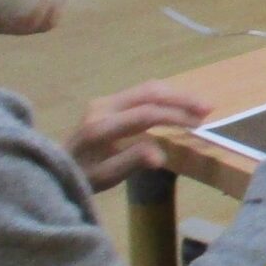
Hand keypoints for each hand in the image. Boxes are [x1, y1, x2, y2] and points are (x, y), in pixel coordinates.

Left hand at [65, 81, 211, 192]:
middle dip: (181, 99)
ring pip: (147, 89)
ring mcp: (105, 101)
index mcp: (101, 125)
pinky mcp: (109, 101)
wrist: (57, 167)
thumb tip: (160, 156)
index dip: (175, 116)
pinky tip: (178, 106)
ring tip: (199, 107)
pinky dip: (165, 97)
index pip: (145, 113)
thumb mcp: (106, 177)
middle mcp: (103, 106)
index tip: (199, 124)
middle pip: (148, 93)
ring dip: (175, 95)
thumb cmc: (83, 177)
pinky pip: (141, 93)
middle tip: (208, 108)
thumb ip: (131, 162)